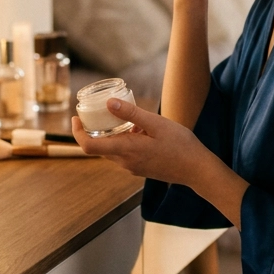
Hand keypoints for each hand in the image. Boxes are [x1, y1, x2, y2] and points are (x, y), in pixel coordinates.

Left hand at [71, 99, 203, 184]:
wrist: (197, 170)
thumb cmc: (180, 145)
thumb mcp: (157, 123)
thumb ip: (131, 114)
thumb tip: (108, 103)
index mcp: (126, 150)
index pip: (88, 146)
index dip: (77, 133)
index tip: (75, 118)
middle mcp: (125, 162)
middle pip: (99, 146)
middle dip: (96, 128)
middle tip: (101, 109)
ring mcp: (132, 168)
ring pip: (112, 149)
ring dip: (114, 134)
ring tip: (129, 118)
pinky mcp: (139, 169)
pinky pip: (124, 153)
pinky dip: (125, 140)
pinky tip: (142, 130)